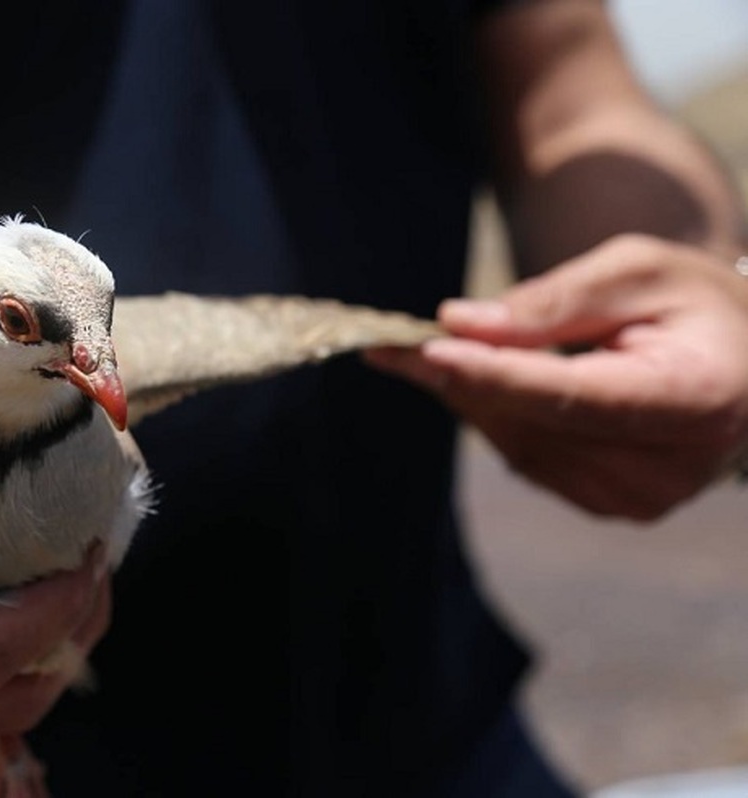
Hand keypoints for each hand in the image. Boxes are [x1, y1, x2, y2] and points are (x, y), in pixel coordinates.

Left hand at [366, 234, 747, 519]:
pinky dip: (494, 416)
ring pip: (521, 445)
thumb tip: (461, 324)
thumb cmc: (693, 302)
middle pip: (537, 423)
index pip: (576, 396)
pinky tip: (478, 381)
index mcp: (697, 399)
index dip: (497, 376)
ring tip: (432, 352)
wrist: (740, 359)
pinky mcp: (614, 504)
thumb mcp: (638, 270)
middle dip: (462, 379)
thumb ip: (554, 300)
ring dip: (469, 397)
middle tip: (393, 343)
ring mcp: (641, 495)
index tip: (430, 351)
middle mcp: (672, 466)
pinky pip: (529, 458)